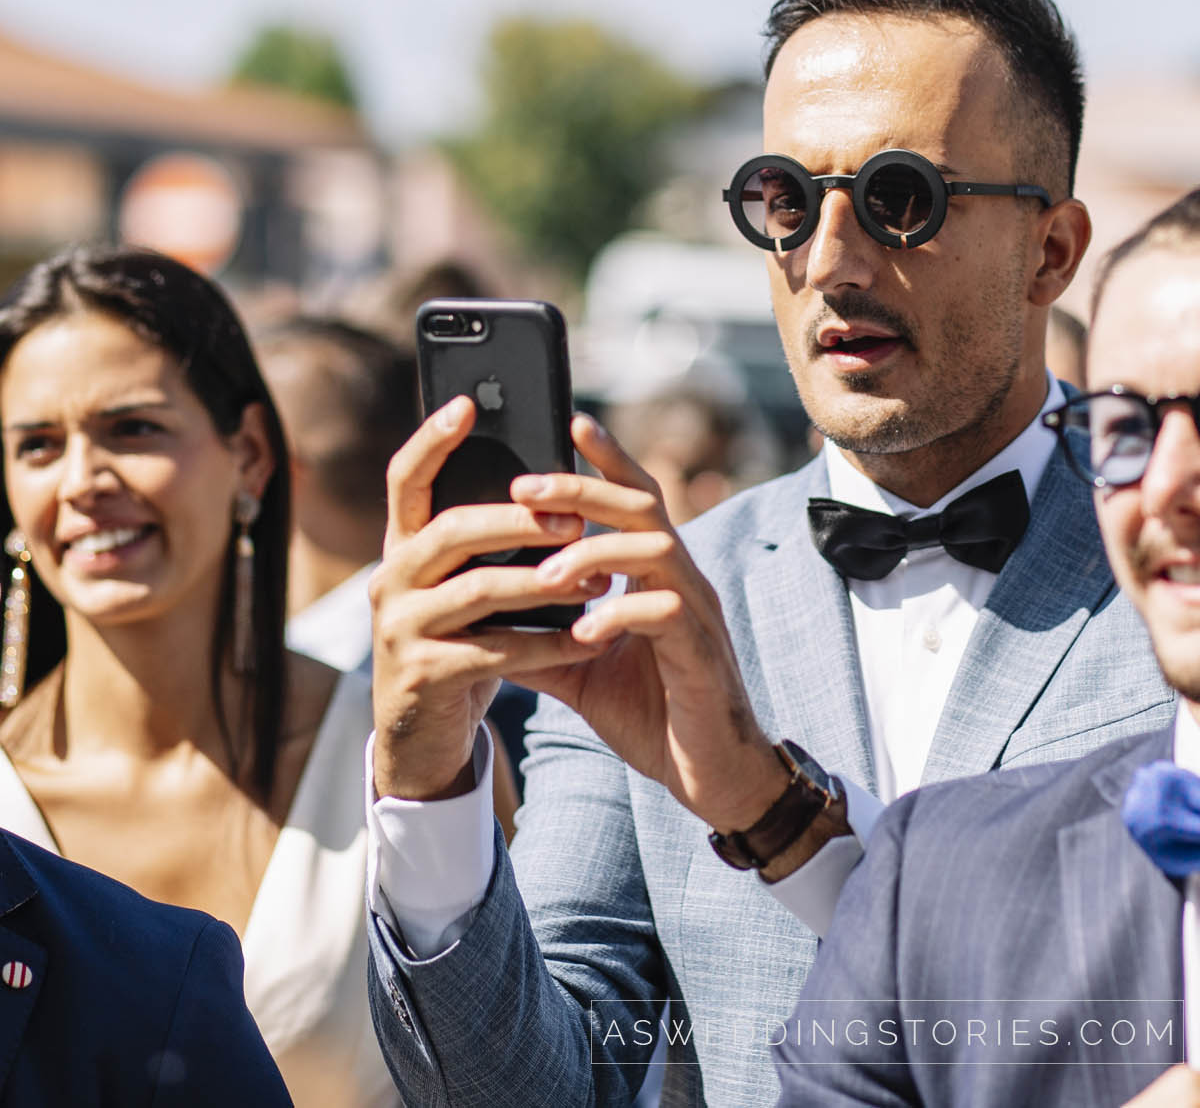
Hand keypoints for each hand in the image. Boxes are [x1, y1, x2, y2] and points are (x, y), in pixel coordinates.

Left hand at [369, 397, 787, 830]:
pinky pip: (665, 615)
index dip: (608, 459)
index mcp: (659, 578)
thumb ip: (544, 633)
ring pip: (657, 550)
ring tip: (545, 576)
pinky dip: (619, 615)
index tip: (570, 421)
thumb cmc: (656, 714)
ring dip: (595, 554)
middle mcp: (685, 583)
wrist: (713, 778)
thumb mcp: (584, 668)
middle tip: (525, 486)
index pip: (637, 501)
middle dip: (584, 489)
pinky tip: (583, 633)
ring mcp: (698, 616)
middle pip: (643, 509)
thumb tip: (485, 611)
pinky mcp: (701, 656)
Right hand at [370, 397, 594, 801]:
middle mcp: (389, 581)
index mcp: (402, 549)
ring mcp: (400, 630)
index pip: (404, 479)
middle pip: (452, 529)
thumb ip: (487, 544)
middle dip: (519, 519)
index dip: (431, 439)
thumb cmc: (460, 644)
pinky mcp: (423, 676)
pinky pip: (496, 651)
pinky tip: (590, 640)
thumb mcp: (465, 589)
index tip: (468, 403)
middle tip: (576, 514)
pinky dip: (549, 644)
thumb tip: (555, 486)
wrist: (423, 737)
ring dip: (545, 582)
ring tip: (599, 577)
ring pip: (478, 589)